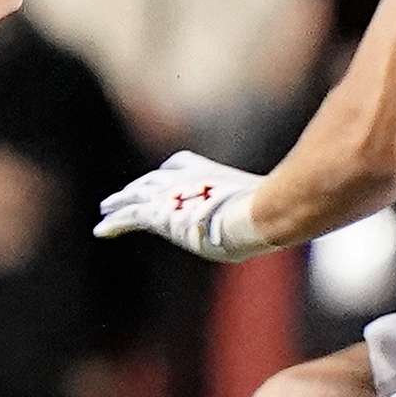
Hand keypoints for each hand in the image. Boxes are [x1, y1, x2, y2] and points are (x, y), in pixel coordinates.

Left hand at [94, 150, 271, 262]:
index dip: (170, 171)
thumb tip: (296, 217)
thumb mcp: (270, 209)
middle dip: (140, 185)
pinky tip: (99, 231)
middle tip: (126, 192)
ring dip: (119, 202)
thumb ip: (272, 208)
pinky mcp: (158, 214)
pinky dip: (113, 223)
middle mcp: (185, 178)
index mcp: (210, 173)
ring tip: (105, 208)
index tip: (164, 173)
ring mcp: (170, 194)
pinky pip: (128, 217)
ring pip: (135, 196)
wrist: (254, 216)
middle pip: (154, 179)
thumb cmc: (268, 214)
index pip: (181, 164)